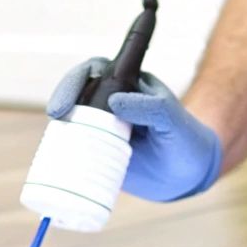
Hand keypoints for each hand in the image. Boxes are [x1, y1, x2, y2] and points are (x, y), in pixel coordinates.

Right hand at [47, 57, 223, 201]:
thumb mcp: (174, 121)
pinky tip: (56, 162)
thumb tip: (115, 102)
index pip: (95, 70)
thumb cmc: (186, 139)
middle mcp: (107, 103)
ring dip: (59, 128)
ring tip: (56, 141)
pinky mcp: (97, 153)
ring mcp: (100, 128)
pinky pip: (73, 149)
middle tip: (58, 115)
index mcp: (126, 85)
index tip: (68, 98)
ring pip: (71, 120)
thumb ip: (152, 107)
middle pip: (75, 93)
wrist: (190, 175)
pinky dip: (62, 154)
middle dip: (62, 99)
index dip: (76, 79)